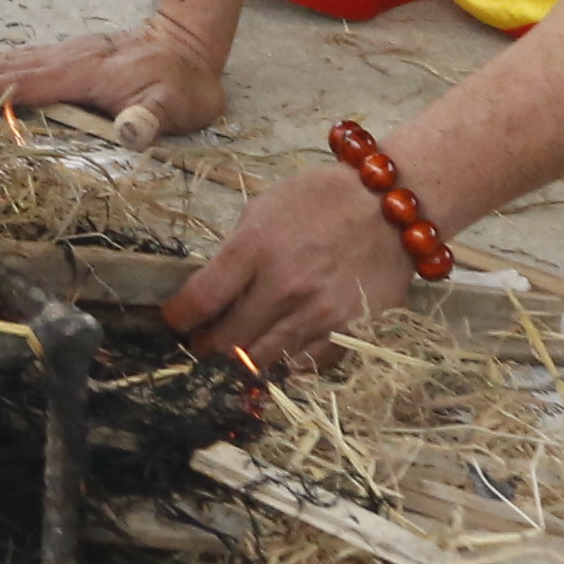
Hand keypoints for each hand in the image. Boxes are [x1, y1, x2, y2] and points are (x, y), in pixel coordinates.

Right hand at [0, 20, 221, 144]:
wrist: (190, 43)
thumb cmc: (184, 83)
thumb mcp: (178, 105)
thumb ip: (153, 117)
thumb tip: (130, 132)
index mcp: (84, 73)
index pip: (28, 84)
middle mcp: (66, 59)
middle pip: (6, 68)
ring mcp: (64, 55)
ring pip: (9, 61)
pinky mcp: (66, 58)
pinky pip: (19, 62)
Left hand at [160, 158, 437, 370]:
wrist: (391, 206)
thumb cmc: (322, 198)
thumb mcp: (265, 207)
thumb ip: (237, 250)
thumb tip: (212, 287)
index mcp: (256, 247)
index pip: (202, 299)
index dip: (179, 317)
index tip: (173, 321)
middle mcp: (283, 287)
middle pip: (227, 340)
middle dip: (206, 346)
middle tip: (201, 344)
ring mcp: (317, 314)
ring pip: (262, 361)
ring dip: (240, 363)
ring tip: (231, 357)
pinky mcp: (347, 332)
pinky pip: (305, 364)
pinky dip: (286, 364)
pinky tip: (277, 354)